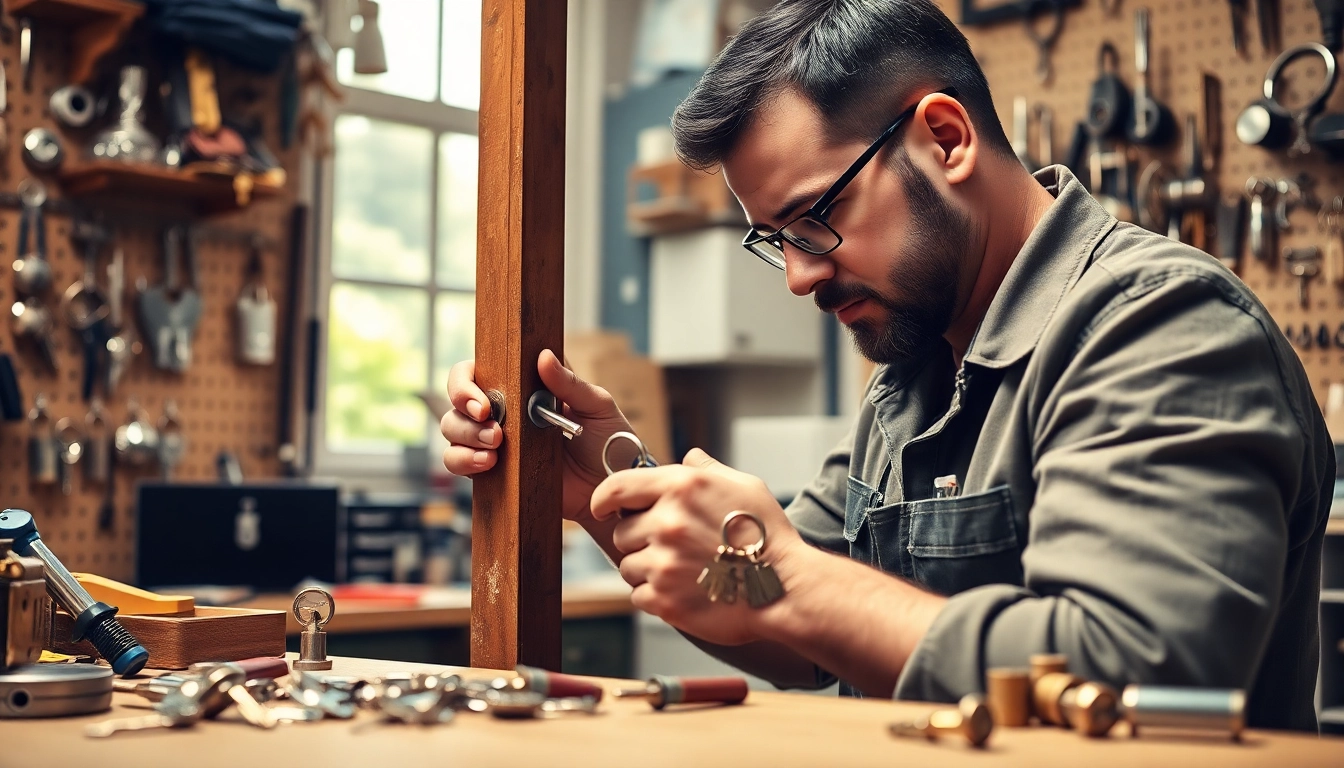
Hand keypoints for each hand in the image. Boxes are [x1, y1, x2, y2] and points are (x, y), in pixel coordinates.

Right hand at [441, 349, 634, 522]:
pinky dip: (465, 462)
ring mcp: (496, 442)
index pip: (477, 372)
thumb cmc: (609, 442)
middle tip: (493, 427)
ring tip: (495, 447)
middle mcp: (504, 412)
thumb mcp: (597, 407)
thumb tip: (544, 356)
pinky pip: (459, 463)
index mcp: (523, 388)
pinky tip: (489, 464)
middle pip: (457, 403)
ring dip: (465, 437)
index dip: (466, 382)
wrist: (611, 489)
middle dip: (465, 413)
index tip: (484, 403)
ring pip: (453, 431)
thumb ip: (569, 384)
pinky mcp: (495, 472)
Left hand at [590, 448, 808, 645]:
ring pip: (628, 566)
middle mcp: (666, 524)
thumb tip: (689, 458)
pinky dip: (656, 596)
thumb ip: (707, 471)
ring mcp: (663, 564)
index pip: (617, 487)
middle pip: (622, 531)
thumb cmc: (768, 536)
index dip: (605, 498)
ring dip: (648, 569)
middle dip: (640, 538)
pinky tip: (685, 590)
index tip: (603, 508)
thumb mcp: (744, 486)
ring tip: (683, 570)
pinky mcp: (664, 600)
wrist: (784, 588)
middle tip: (672, 546)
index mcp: (681, 489)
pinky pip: (639, 596)